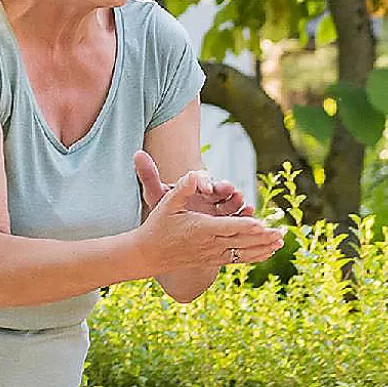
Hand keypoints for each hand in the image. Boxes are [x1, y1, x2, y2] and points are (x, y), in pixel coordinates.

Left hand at [134, 150, 255, 219]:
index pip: (199, 180)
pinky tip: (251, 215)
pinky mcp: (229, 221)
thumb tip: (136, 154)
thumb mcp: (156, 195)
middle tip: (229, 189)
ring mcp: (221, 208)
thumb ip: (149, 176)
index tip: (204, 186)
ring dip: (238, 201)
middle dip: (225, 189)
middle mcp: (209, 194)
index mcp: (193, 186)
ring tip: (242, 201)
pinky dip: (245, 216)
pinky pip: (238, 218)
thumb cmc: (166, 211)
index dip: (202, 182)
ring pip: (231, 202)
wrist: (174, 232)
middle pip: (219, 189)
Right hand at [134, 164, 282, 272]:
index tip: (262, 225)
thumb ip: (183, 188)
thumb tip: (195, 174)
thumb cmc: (159, 225)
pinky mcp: (215, 259)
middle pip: (241, 241)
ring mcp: (214, 253)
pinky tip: (268, 253)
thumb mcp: (167, 203)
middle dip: (263, 237)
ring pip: (243, 252)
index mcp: (201, 228)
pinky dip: (255, 256)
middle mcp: (210, 243)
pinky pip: (239, 259)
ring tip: (281, 243)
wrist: (150, 254)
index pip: (228, 228)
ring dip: (264, 247)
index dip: (246, 226)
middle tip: (282, 233)